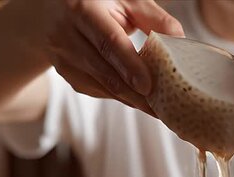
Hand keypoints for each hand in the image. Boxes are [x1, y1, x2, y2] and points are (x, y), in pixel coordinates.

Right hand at [38, 0, 183, 113]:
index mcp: (81, 8)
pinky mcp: (64, 72)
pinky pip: (95, 89)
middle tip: (161, 109)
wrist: (53, 7)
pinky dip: (118, 95)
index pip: (108, 42)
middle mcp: (64, 33)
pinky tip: (135, 98)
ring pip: (100, 85)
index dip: (129, 66)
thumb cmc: (99, 0)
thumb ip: (153, 17)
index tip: (148, 87)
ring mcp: (60, 55)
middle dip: (135, 94)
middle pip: (104, 70)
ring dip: (129, 99)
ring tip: (155, 108)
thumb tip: (180, 40)